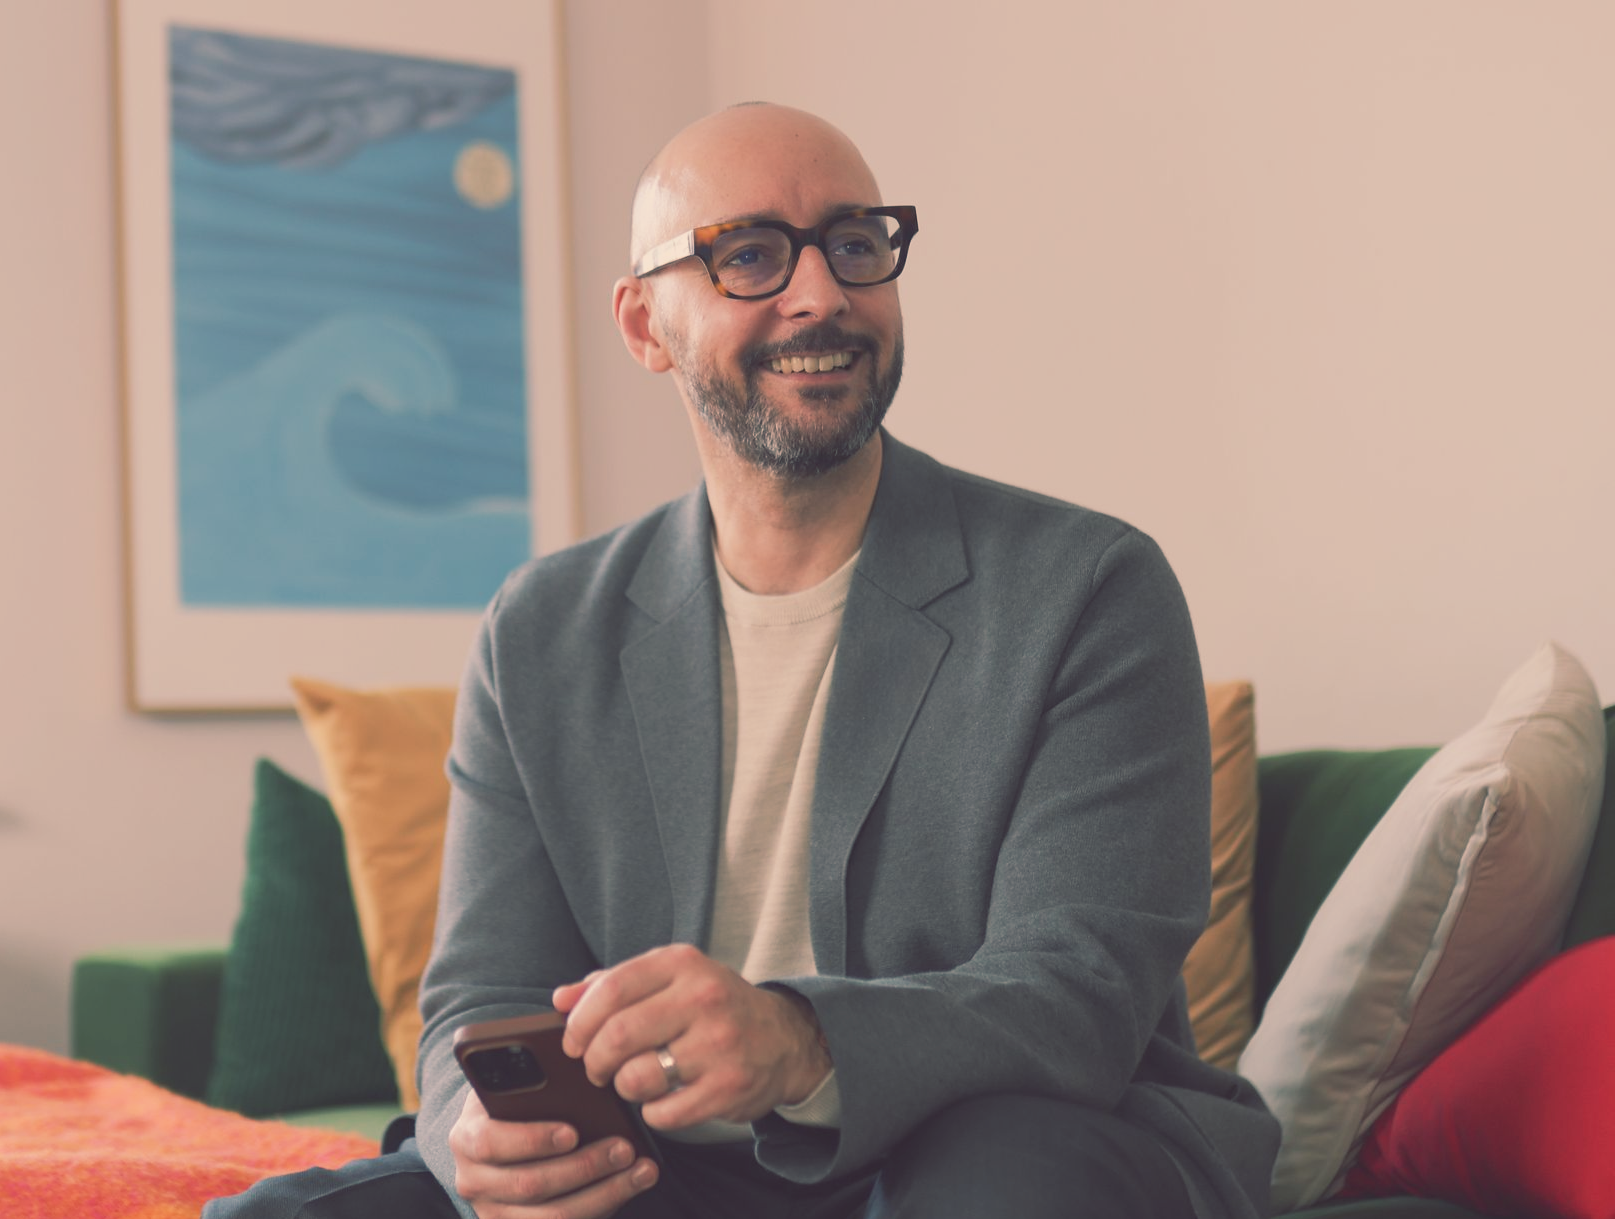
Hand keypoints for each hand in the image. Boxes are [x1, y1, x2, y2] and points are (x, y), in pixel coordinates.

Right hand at [449, 1085, 657, 1218]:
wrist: (498, 1137)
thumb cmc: (513, 1103)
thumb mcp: (511, 1086)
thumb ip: (531, 1077)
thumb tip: (573, 1057)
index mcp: (466, 1137)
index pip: (490, 1142)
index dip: (532, 1139)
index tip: (573, 1132)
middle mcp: (473, 1181)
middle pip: (530, 1184)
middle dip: (584, 1167)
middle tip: (624, 1148)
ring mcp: (494, 1212)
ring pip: (552, 1216)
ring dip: (604, 1194)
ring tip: (641, 1170)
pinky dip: (603, 1208)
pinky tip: (631, 1187)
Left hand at [553, 943, 830, 1130]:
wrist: (785, 1039)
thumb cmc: (713, 1008)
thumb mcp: (670, 980)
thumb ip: (614, 985)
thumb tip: (560, 999)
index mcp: (683, 964)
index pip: (611, 988)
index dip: (580, 1021)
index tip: (573, 1041)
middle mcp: (704, 998)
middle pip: (617, 1035)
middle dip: (593, 1061)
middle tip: (595, 1070)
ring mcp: (719, 1044)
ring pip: (636, 1078)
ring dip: (623, 1087)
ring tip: (633, 1081)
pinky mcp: (729, 1088)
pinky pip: (663, 1113)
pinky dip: (652, 1112)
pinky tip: (663, 1100)